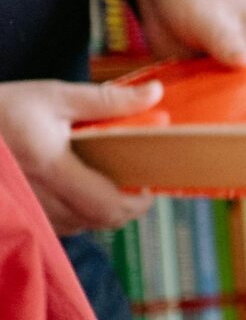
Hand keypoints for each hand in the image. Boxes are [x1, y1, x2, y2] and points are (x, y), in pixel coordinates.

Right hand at [0, 78, 160, 233]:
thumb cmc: (3, 108)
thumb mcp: (53, 96)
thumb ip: (107, 100)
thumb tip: (155, 93)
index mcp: (50, 166)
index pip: (107, 204)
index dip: (137, 202)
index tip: (149, 185)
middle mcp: (36, 196)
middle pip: (97, 221)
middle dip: (124, 207)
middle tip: (136, 184)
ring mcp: (24, 209)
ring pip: (78, 226)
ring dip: (99, 211)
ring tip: (108, 184)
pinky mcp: (16, 214)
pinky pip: (56, 226)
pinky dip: (75, 214)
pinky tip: (77, 192)